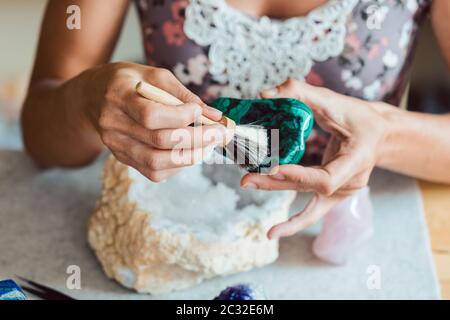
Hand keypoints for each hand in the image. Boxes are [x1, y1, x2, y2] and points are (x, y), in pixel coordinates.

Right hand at [84, 62, 224, 181]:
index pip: (150, 114)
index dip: (180, 116)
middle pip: (158, 140)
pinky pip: (153, 172)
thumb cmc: (129, 82)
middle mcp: (112, 124)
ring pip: (156, 162)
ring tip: (208, 145)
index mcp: (118, 95)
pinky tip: (191, 153)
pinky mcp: (122, 158)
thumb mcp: (153, 75)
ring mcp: (115, 145)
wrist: (93, 98)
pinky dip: (177, 165)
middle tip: (219, 133)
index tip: (200, 112)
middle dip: (196, 138)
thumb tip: (214, 115)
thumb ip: (183, 94)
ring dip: (190, 156)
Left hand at [241, 79, 387, 238]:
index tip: (272, 168)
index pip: (326, 179)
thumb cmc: (360, 117)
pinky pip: (312, 211)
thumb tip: (265, 94)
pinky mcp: (334, 194)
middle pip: (309, 190)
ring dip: (276, 190)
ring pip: (306, 197)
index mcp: (358, 160)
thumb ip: (300, 92)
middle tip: (246, 178)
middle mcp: (351, 182)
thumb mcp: (334, 100)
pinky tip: (273, 233)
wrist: (381, 134)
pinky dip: (293, 222)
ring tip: (248, 185)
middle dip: (275, 182)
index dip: (299, 176)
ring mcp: (343, 192)